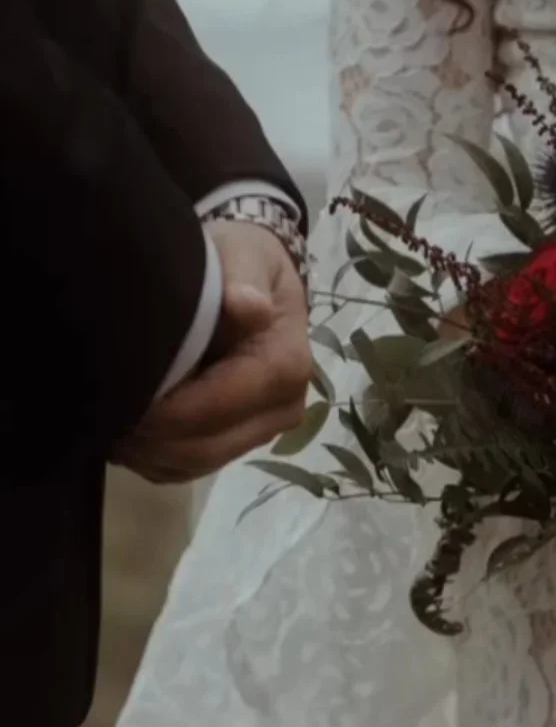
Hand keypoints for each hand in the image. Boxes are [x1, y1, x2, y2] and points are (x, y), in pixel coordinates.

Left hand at [115, 222, 312, 483]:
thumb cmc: (245, 264)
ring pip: (193, 465)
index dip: (164, 410)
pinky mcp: (238, 445)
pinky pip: (187, 470)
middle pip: (205, 447)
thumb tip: (247, 305)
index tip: (114, 393)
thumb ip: (244, 279)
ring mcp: (261, 433)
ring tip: (106, 418)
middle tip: (98, 412)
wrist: (257, 281)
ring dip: (144, 451)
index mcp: (286, 367)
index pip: (218, 406)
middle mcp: (283, 409)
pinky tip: (125, 428)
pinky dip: (151, 457)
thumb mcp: (245, 256)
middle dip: (148, 437)